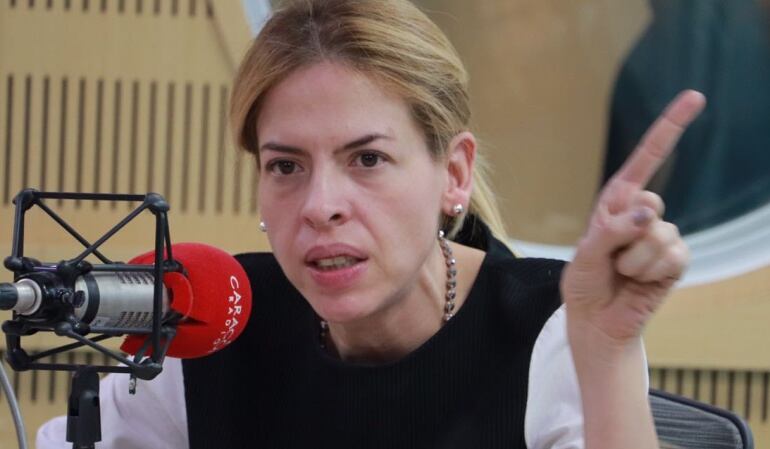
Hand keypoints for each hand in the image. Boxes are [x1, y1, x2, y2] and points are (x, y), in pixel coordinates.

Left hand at [562, 90, 705, 346]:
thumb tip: (649, 213)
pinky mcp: (676, 262)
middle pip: (649, 203)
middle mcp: (643, 214)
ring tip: (620, 273)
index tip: (695, 98)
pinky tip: (639, 282)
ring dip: (633, 260)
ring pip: (659, 236)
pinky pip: (672, 257)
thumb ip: (612, 230)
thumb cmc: (585, 282)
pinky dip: (650, 272)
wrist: (597, 320)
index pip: (647, 159)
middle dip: (621, 234)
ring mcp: (662, 237)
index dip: (670, 127)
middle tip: (608, 257)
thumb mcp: (585, 253)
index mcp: (617, 201)